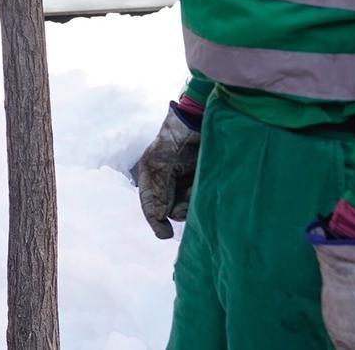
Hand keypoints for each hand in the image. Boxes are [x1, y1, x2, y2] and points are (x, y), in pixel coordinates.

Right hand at [130, 103, 200, 238]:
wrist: (199, 121)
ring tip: (197, 186)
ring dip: (192, 202)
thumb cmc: (174, 138)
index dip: (156, 222)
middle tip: (188, 200)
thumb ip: (158, 191)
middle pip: (171, 209)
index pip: (151, 207)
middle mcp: (168, 184)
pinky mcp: (201, 182)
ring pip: (187, 206)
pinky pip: (200, 200)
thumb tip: (159, 216)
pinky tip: (204, 186)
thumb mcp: (159, 164)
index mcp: (151, 178)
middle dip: (179, 208)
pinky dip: (201, 198)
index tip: (166, 234)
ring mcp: (185, 183)